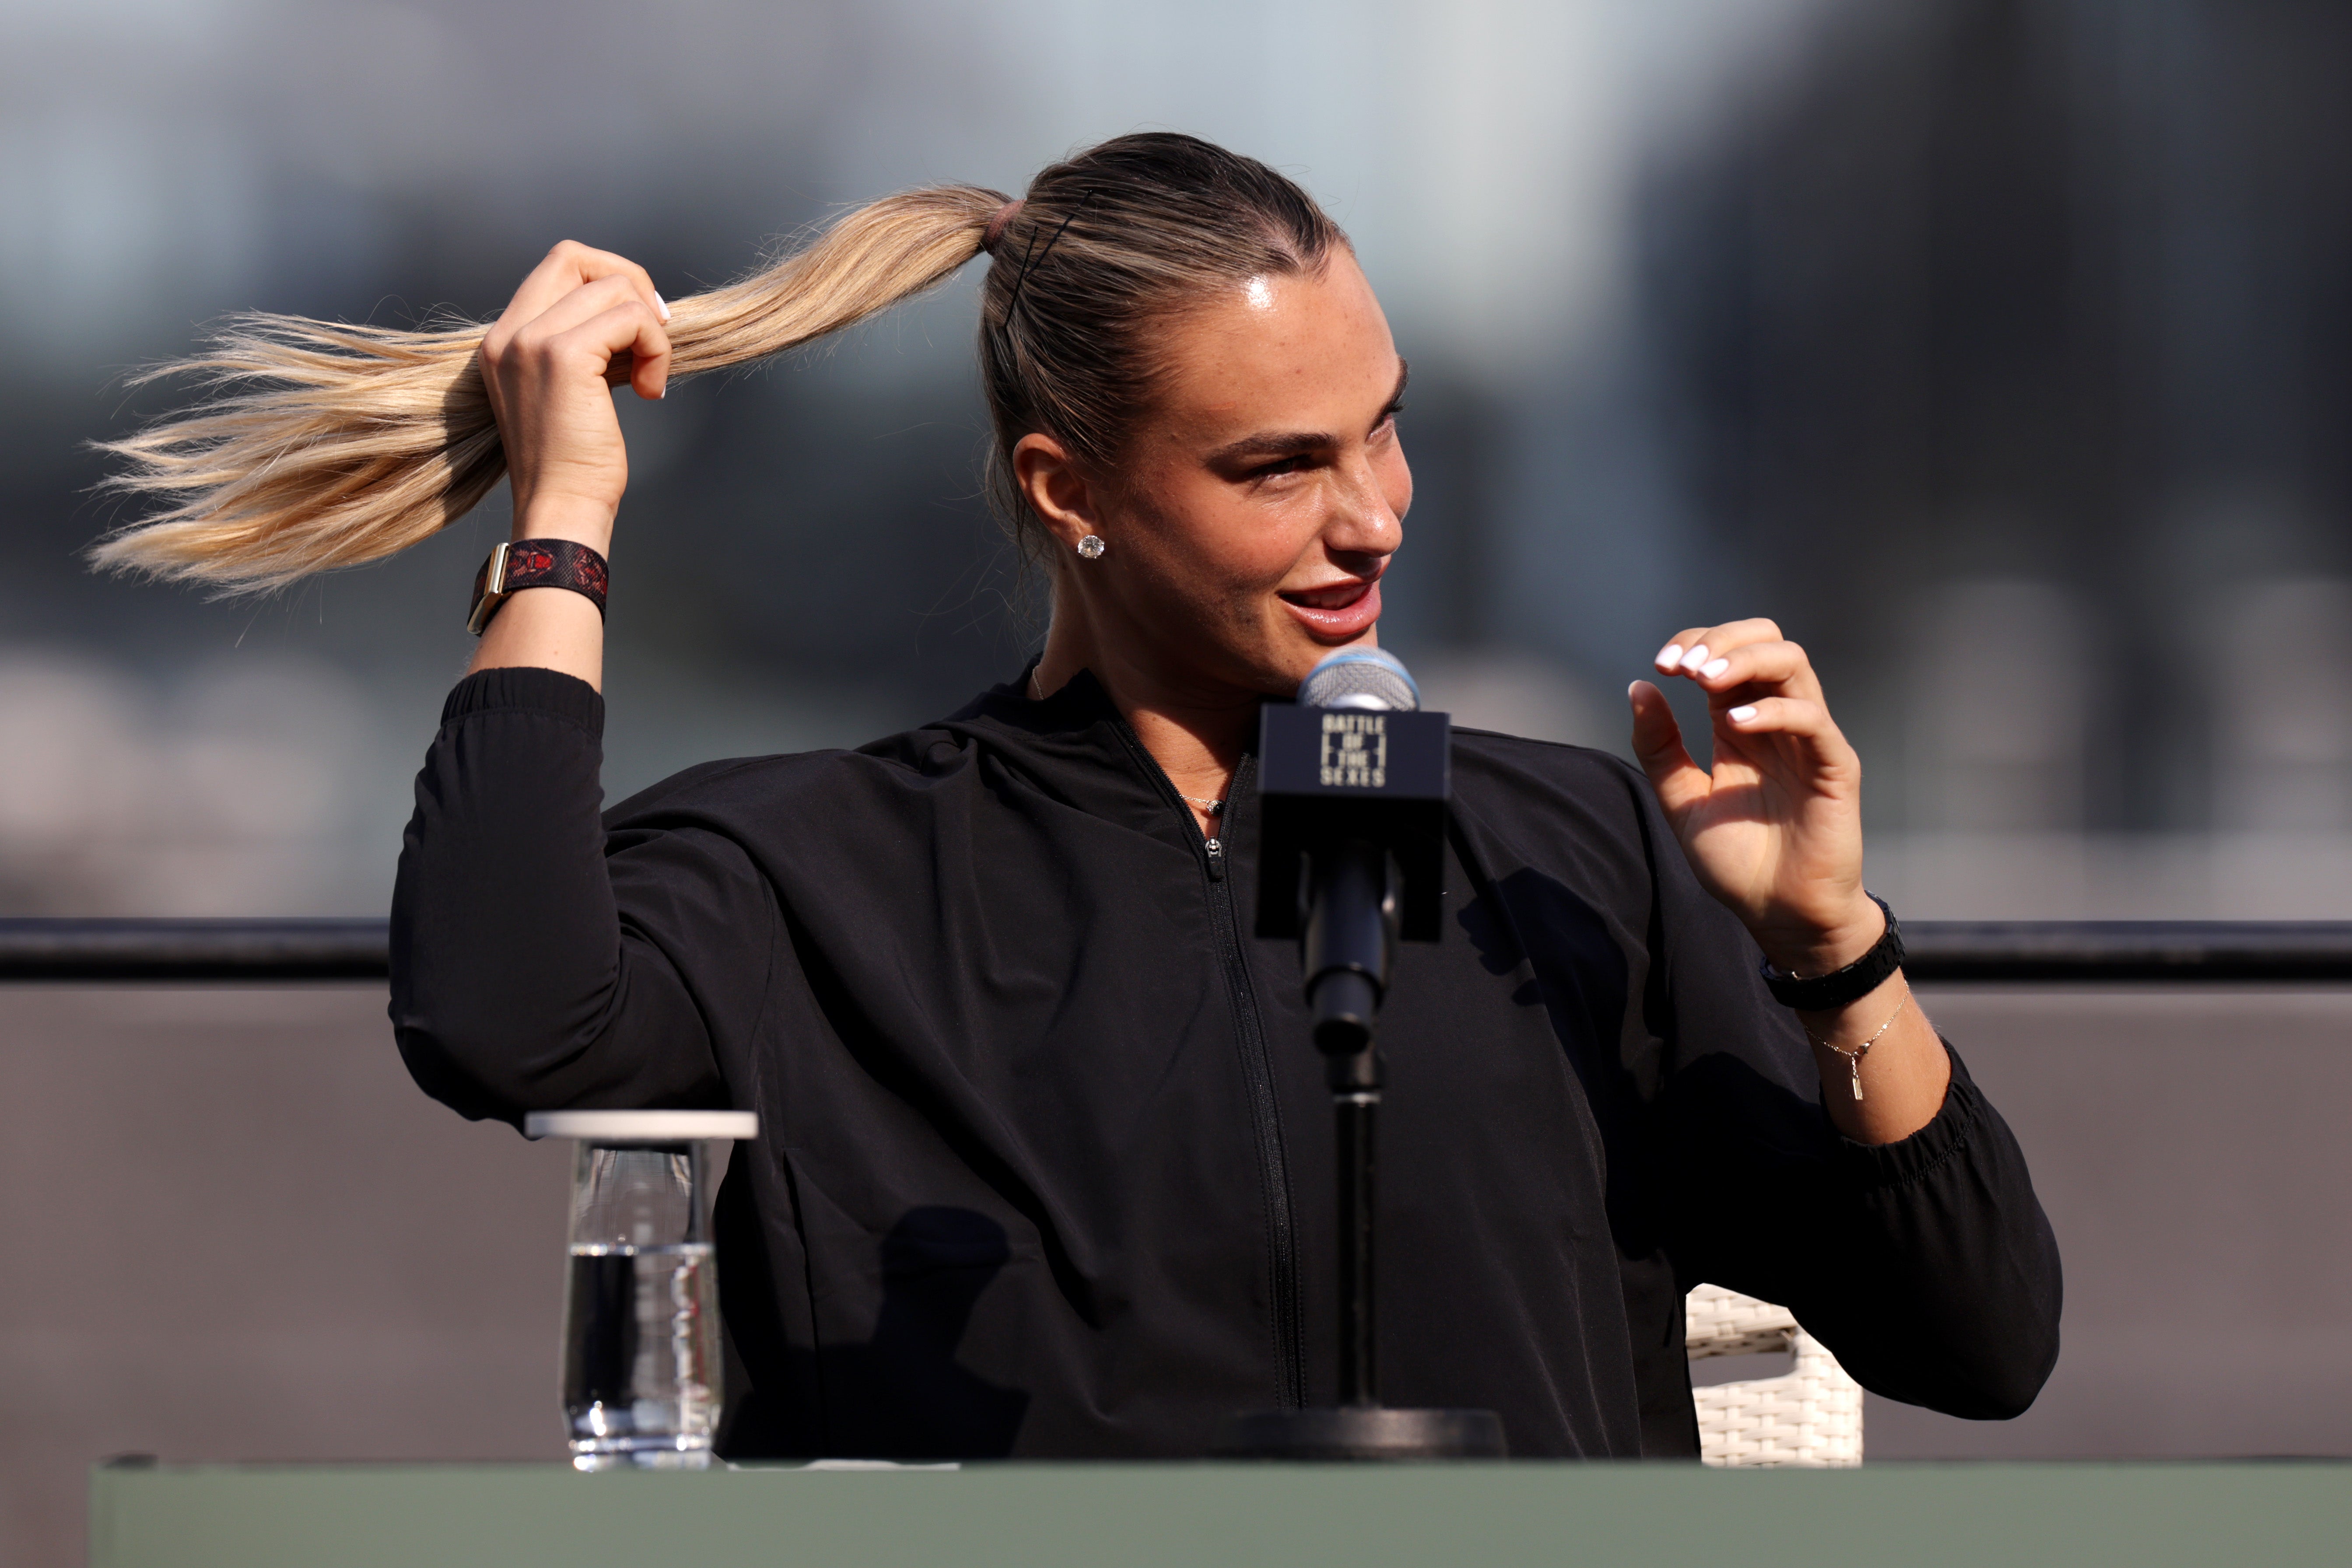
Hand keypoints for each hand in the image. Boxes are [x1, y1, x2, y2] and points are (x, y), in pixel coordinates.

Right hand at [479, 241, 671, 550]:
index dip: (608, 280)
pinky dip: (656, 349)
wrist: (560, 508)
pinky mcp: (564, 356)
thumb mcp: (566, 390)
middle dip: (630, 284)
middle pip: (577, 257)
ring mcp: (532, 341)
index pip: (558, 266)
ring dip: (651, 331)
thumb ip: (583, 343)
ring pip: (615, 289)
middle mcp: (509, 333)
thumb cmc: (572, 462)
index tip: (638, 325)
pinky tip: (650, 391)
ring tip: (649, 378)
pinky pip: (632, 319)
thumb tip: (634, 311)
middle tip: (654, 334)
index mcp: (504, 338)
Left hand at [1627, 619, 1879, 974]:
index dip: (1696, 644)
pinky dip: (1774, 711)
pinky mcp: (1835, 766)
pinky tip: (1735, 725)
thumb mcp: (1682, 801)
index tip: (1663, 666)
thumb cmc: (1737, 862)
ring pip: (1792, 665)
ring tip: (1706, 681)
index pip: (1727, 654)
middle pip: (1767, 641)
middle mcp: (1777, 722)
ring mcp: (1809, 740)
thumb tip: (1639, 687)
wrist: (1778, 915)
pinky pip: (1812, 720)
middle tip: (1685, 667)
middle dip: (1722, 640)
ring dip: (1745, 660)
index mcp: (1740, 724)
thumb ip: (1660, 747)